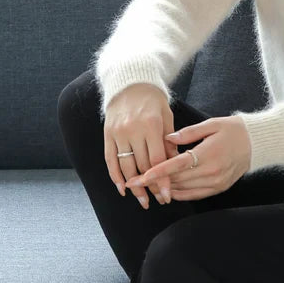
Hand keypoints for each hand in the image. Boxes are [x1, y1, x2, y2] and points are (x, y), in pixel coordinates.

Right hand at [103, 83, 178, 207]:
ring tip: (143, 200)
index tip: (167, 196)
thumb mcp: (167, 115)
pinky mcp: (107, 134)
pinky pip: (110, 160)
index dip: (162, 180)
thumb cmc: (153, 100)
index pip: (157, 160)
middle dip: (150, 186)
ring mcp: (118, 132)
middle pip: (141, 166)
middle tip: (158, 200)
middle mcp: (132, 130)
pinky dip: (115, 176)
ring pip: (125, 167)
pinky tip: (122, 189)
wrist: (130, 82)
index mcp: (151, 125)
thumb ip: (170, 140)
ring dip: (134, 186)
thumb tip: (175, 165)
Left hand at [124, 116, 251, 200]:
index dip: (156, 172)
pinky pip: (194, 195)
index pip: (176, 166)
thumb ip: (189, 132)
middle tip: (135, 181)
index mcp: (208, 154)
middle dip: (154, 182)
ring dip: (164, 189)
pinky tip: (168, 190)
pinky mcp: (219, 188)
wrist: (256, 143)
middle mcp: (211, 171)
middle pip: (177, 180)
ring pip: (183, 190)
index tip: (139, 177)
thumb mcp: (212, 124)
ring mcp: (216, 182)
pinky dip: (179, 194)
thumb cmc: (233, 129)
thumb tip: (167, 138)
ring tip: (147, 186)